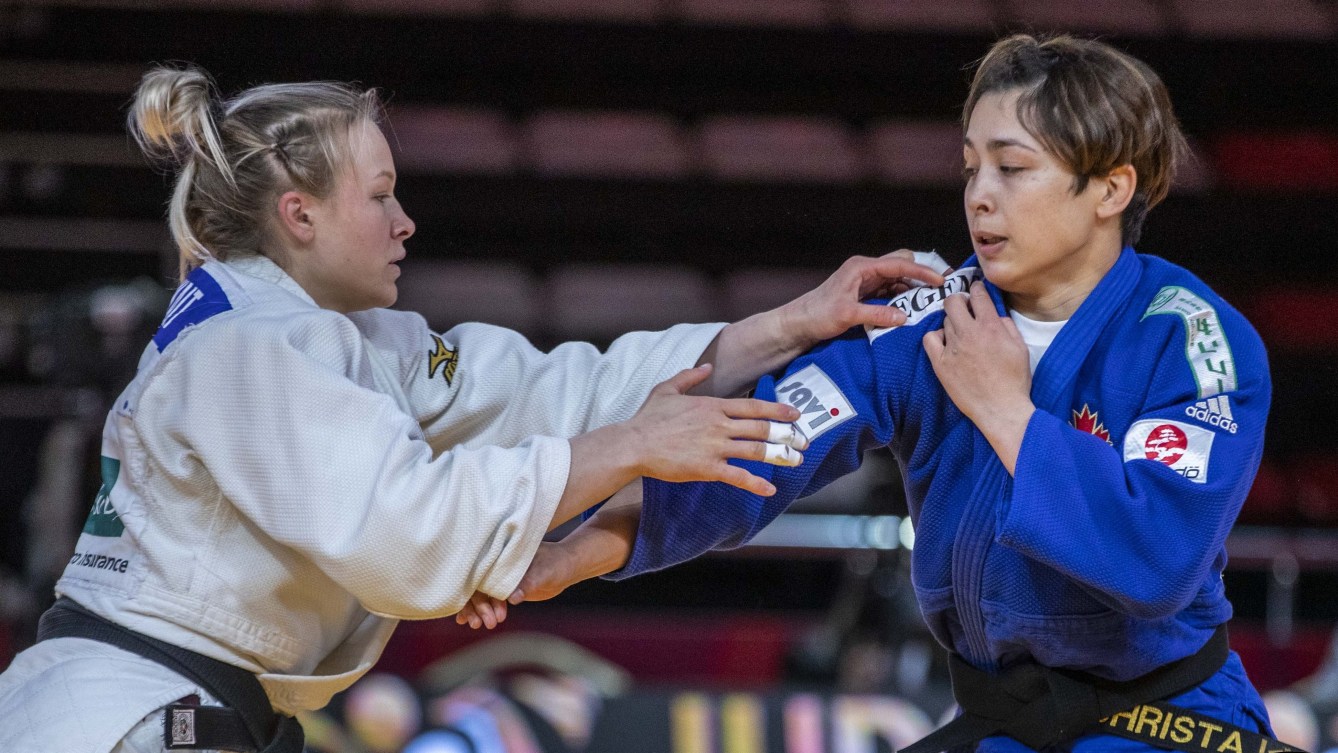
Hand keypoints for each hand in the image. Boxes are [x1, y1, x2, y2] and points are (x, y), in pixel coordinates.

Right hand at [453, 543, 577, 629]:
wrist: (568, 567)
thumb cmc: (557, 563)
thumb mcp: (544, 571)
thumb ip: (529, 583)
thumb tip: (512, 598)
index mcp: (503, 551)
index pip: (480, 568)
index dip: (474, 587)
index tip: (476, 606)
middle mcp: (498, 562)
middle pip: (478, 583)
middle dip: (478, 604)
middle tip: (488, 622)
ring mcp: (500, 575)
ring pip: (481, 593)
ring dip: (479, 609)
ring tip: (481, 625)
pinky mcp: (506, 586)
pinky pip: (490, 598)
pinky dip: (484, 609)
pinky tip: (478, 622)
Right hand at [623, 364, 808, 495]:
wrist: (633, 444)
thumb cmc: (648, 418)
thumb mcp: (667, 389)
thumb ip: (690, 376)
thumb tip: (707, 367)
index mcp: (712, 406)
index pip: (753, 406)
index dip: (778, 410)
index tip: (795, 414)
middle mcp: (719, 425)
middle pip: (761, 428)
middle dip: (787, 435)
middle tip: (804, 441)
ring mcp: (714, 447)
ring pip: (756, 451)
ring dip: (780, 456)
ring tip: (797, 461)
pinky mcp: (707, 468)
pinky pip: (738, 476)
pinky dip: (756, 483)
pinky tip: (769, 489)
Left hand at [777, 250, 947, 347]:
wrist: (799, 323)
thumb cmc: (818, 315)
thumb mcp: (848, 315)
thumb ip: (877, 314)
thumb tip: (904, 317)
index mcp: (861, 267)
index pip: (899, 264)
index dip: (922, 272)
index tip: (940, 280)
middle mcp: (865, 269)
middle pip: (901, 265)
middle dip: (921, 274)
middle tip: (940, 287)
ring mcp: (865, 280)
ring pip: (897, 278)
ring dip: (913, 287)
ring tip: (930, 299)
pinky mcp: (865, 292)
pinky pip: (890, 289)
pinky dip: (902, 296)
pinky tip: (911, 307)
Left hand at [922, 281, 1033, 471]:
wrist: (1000, 409)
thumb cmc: (1014, 380)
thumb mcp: (1020, 347)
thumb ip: (1007, 326)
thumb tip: (995, 314)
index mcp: (991, 327)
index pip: (978, 295)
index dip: (976, 288)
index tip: (975, 290)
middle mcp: (969, 333)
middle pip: (953, 302)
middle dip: (958, 300)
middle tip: (963, 307)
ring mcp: (952, 348)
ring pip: (944, 321)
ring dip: (952, 322)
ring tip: (959, 332)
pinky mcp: (940, 363)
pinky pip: (930, 339)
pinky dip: (936, 337)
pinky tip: (944, 343)